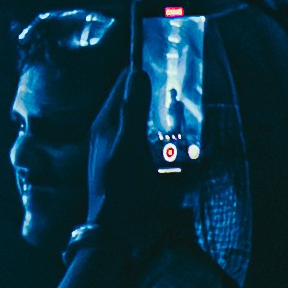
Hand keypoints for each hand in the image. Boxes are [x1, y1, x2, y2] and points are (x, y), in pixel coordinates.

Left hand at [65, 64, 190, 271]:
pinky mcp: (125, 161)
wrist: (114, 230)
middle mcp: (107, 130)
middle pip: (132, 97)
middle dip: (152, 88)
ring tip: (181, 105)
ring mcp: (115, 146)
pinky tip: (172, 136)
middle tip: (180, 81)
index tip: (165, 57)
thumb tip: (137, 73)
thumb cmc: (120, 189)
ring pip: (138, 117)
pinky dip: (157, 131)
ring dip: (156, 110)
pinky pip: (142, 136)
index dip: (142, 68)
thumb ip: (133, 111)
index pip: (123, 82)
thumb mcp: (129, 147)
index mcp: (106, 122)